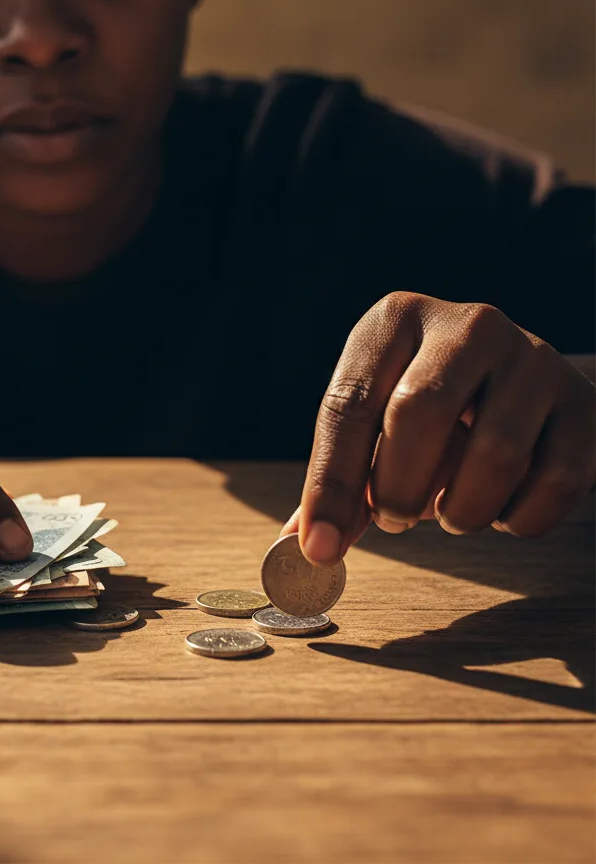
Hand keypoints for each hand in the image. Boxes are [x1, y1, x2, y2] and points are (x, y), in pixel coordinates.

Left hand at [281, 292, 594, 564]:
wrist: (516, 381)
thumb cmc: (423, 408)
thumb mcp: (371, 422)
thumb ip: (338, 480)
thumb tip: (301, 548)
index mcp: (395, 319)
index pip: (349, 403)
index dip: (331, 482)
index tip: (320, 546)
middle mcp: (468, 324)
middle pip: (419, 414)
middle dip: (397, 489)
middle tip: (393, 519)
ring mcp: (534, 358)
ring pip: (494, 455)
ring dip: (461, 510)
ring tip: (448, 510)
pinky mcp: (584, 402)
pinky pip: (553, 482)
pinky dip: (518, 518)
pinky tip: (500, 502)